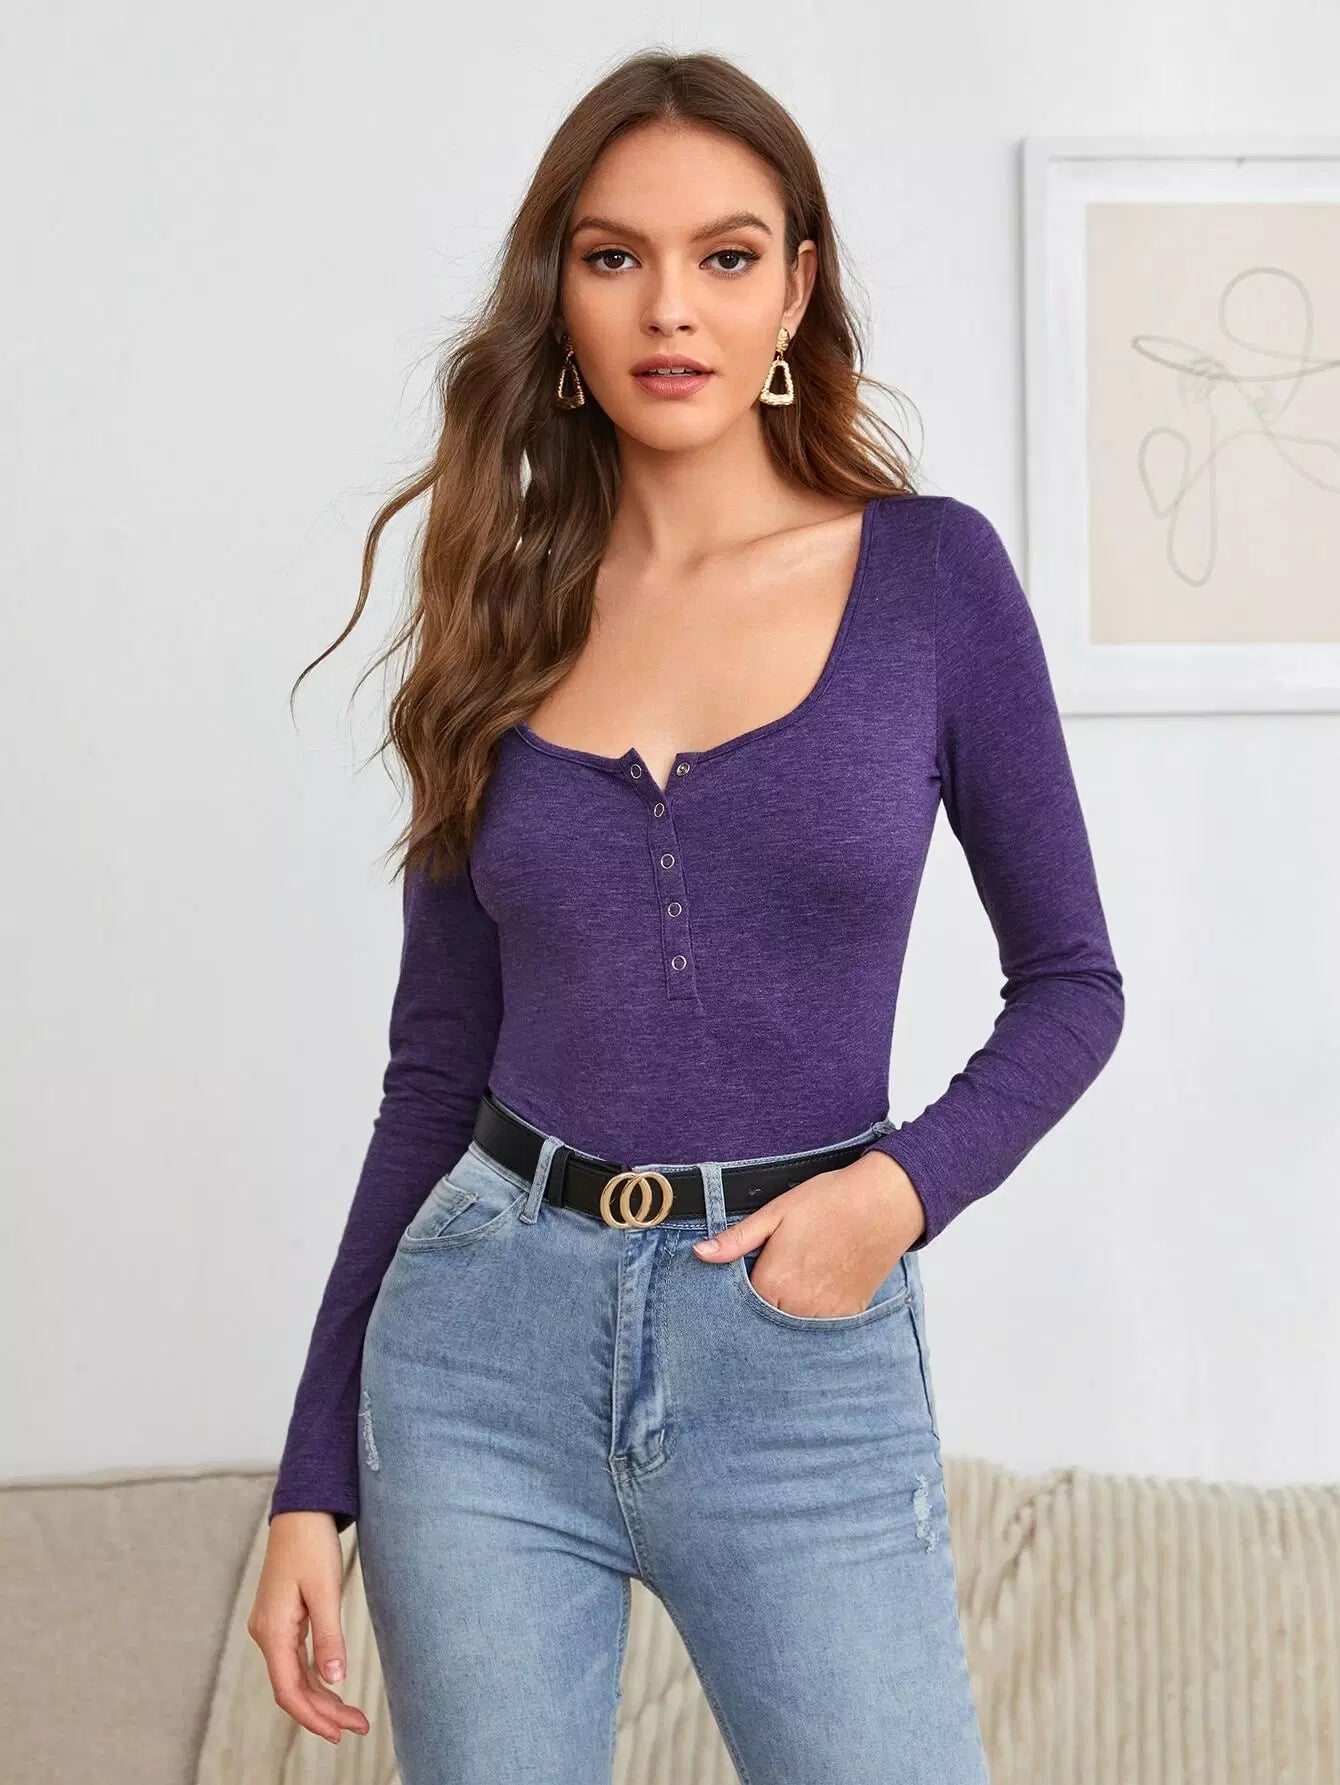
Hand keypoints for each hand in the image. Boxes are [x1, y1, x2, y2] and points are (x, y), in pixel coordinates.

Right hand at [247, 1511, 370, 1744]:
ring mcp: (272, 1628)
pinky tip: (333, 1689)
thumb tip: (334, 1681)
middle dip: (323, 1712)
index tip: (339, 1733)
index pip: (289, 1690)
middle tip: (358, 1726)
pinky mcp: (282, 1620)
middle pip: (292, 1688)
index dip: (313, 1717)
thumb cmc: (311, 1544)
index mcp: (272, 1630)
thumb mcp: (325, 1590)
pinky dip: (314, 1678)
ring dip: (321, 1697)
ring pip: (294, 1676)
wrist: (301, 1511)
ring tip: (352, 1715)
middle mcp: (266, 1634)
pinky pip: (295, 1660)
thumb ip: (329, 1637)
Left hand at [690, 1151, 926, 1316]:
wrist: (885, 1203)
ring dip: (791, 1307)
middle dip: (766, 1299)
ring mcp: (826, 1315)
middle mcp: (798, 1307)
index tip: (752, 1270)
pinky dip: (816, 1310)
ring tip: (803, 1272)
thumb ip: (737, 1240)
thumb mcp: (776, 1213)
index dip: (743, 1287)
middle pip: (766, 1316)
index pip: (741, 1303)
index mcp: (774, 1283)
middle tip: (781, 1267)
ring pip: (793, 1323)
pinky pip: (822, 1324)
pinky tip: (822, 1282)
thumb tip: (700, 1254)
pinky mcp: (850, 1314)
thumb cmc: (829, 1201)